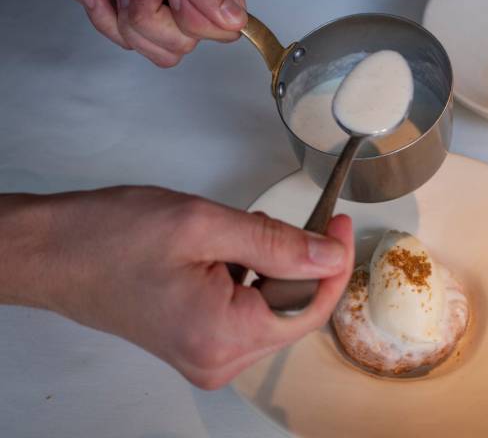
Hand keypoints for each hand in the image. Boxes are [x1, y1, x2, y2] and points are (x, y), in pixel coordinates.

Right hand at [0, 187, 353, 388]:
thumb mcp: (204, 224)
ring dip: (271, 267)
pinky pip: (248, 311)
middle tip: (287, 220)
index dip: (333, 262)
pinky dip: (251, 277)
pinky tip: (226, 251)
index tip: (340, 223)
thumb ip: (278, 243)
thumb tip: (330, 255)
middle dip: (297, 263)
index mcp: (223, 337)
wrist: (55, 252)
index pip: (310, 308)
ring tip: (236, 233)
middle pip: (293, 311)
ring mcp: (208, 356)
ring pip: (272, 309)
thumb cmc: (110, 237)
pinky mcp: (199, 343)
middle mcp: (218, 359)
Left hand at [41, 0, 247, 66]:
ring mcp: (165, 12)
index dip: (194, 18)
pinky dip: (108, 22)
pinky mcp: (138, 22)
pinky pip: (134, 47)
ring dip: (130, 20)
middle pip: (189, 43)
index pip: (225, 28)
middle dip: (152, 17)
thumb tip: (235, 19)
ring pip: (164, 51)